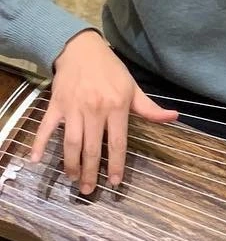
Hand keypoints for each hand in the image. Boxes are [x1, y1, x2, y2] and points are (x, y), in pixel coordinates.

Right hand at [29, 30, 178, 192]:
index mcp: (116, 108)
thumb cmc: (111, 70)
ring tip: (73, 179)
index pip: (117, 142)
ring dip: (70, 163)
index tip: (114, 182)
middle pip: (91, 147)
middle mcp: (95, 110)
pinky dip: (39, 143)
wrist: (82, 49)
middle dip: (90, 171)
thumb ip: (149, 108)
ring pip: (70, 142)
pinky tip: (35, 160)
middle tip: (89, 190)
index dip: (115, 164)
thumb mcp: (133, 88)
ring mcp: (73, 108)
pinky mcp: (56, 105)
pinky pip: (46, 127)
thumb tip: (173, 118)